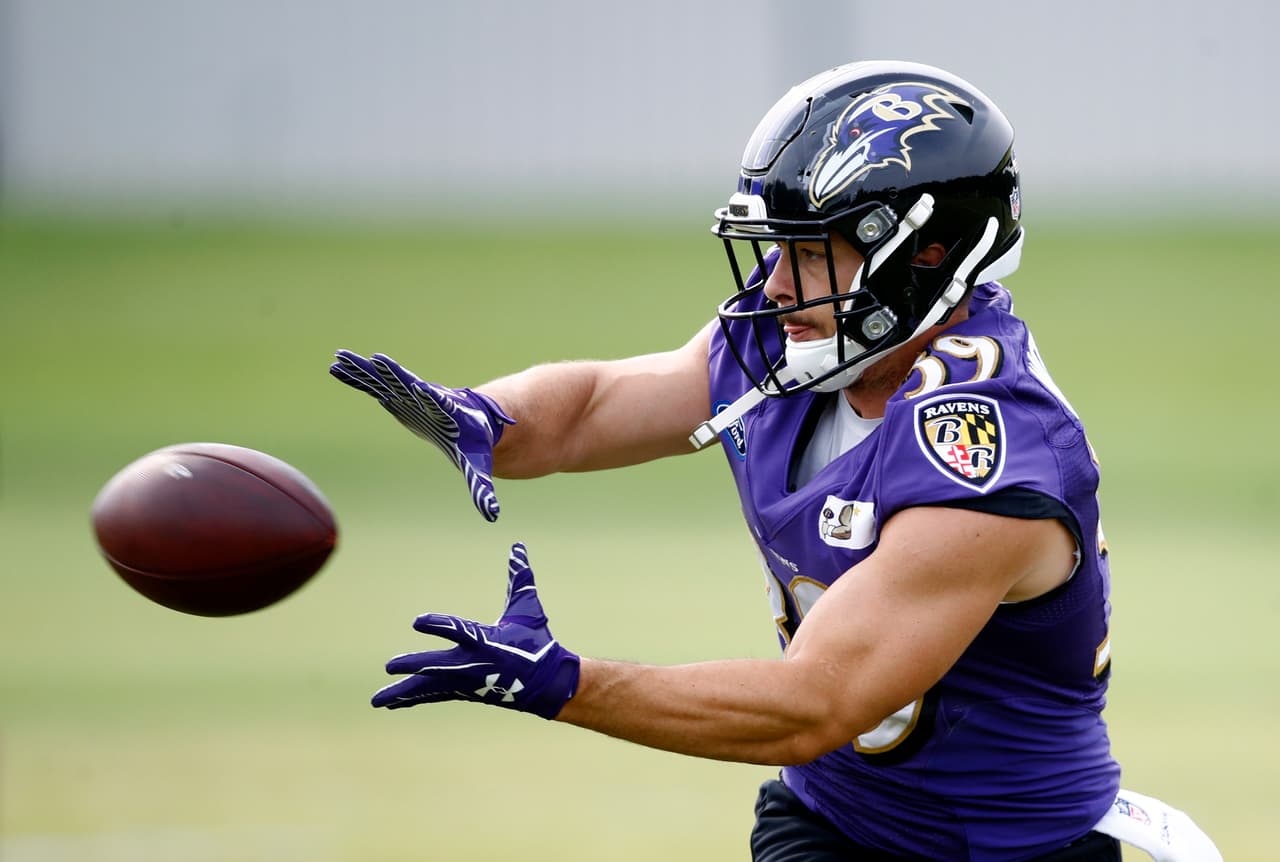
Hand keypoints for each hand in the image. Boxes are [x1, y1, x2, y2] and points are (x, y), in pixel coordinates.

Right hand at [330, 349, 514, 521]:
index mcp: (443, 410)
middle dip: (385, 372)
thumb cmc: (475, 442)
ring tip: (338, 356)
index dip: (419, 389)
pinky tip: (338, 368)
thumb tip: (492, 515)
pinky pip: (375, 384)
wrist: (475, 421)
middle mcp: (424, 397)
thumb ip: (482, 489)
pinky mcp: (399, 395)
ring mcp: (409, 394)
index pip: (431, 399)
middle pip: (402, 382)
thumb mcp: (477, 467)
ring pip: (383, 379)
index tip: (408, 378)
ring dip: (362, 370)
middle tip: (369, 360)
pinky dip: (358, 377)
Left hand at [372, 543, 579, 718]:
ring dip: (403, 692)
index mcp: (487, 641)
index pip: (458, 630)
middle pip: (437, 665)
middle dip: (414, 664)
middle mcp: (473, 664)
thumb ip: (519, 579)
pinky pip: (433, 695)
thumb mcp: (528, 610)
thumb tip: (519, 545)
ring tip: (378, 699)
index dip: (437, 625)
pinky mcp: (463, 692)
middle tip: (390, 664)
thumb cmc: (536, 642)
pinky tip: (391, 703)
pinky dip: (411, 698)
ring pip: (429, 687)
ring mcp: (466, 682)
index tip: (416, 622)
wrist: (547, 684)